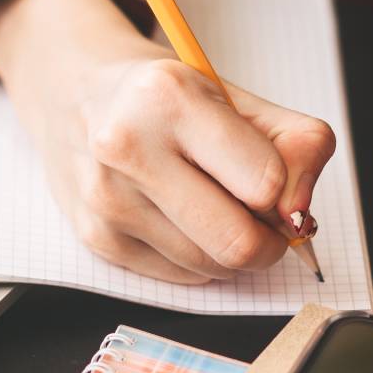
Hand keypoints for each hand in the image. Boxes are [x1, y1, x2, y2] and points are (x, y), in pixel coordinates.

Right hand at [0, 0, 335, 282]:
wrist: (73, 94)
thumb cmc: (162, 98)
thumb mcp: (235, 96)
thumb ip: (294, 145)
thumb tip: (299, 216)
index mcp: (169, 98)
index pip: (265, 183)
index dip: (286, 194)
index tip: (277, 185)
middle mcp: (127, 147)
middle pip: (238, 242)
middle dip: (267, 241)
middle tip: (262, 218)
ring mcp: (106, 198)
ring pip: (210, 267)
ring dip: (228, 249)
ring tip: (210, 204)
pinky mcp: (94, 236)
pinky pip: (179, 277)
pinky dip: (195, 258)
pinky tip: (177, 217)